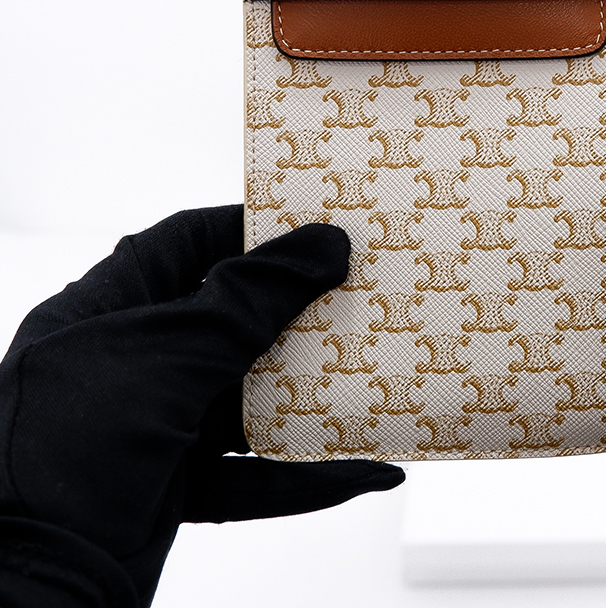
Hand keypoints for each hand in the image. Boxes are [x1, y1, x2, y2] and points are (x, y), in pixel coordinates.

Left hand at [0, 206, 403, 607]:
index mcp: (108, 311)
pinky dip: (310, 475)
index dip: (249, 229)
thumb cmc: (69, 453)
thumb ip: (245, 305)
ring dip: (314, 394)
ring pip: (251, 398)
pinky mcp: (177, 488)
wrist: (21, 595)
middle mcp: (134, 362)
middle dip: (298, 312)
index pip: (183, 244)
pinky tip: (368, 472)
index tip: (316, 225)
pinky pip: (256, 473)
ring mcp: (155, 428)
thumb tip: (325, 245)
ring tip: (379, 374)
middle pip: (230, 320)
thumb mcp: (164, 362)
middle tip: (365, 292)